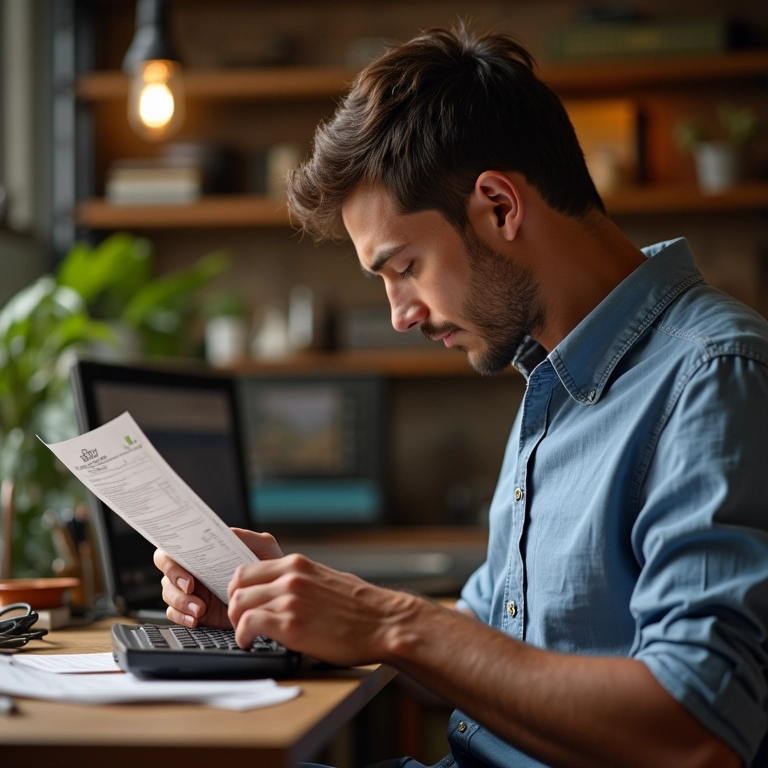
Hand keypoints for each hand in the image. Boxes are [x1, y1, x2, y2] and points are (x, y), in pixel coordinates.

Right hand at [153, 528, 282, 627]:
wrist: (274, 597)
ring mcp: (192, 592)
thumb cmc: (268, 567)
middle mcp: (193, 570)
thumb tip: (226, 531)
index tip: (186, 568)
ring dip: (180, 601)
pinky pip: (176, 614)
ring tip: (200, 609)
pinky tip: (196, 619)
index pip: (174, 549)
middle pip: (167, 572)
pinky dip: (182, 617)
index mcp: (203, 552)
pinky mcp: (194, 611)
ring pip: (169, 594)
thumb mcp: (263, 547)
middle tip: (190, 587)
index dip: (172, 558)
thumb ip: (246, 537)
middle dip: (173, 580)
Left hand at [227, 553, 422, 665]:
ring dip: (237, 623)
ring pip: (238, 604)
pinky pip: (248, 625)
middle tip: (242, 621)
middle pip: (237, 585)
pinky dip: (244, 637)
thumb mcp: (326, 579)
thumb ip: (301, 580)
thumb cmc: (360, 608)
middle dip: (234, 606)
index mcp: (297, 564)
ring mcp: (290, 599)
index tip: (242, 603)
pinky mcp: (290, 624)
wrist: (384, 622)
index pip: (246, 568)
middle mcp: (290, 577)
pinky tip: (252, 644)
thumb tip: (281, 590)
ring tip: (248, 635)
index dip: (238, 588)